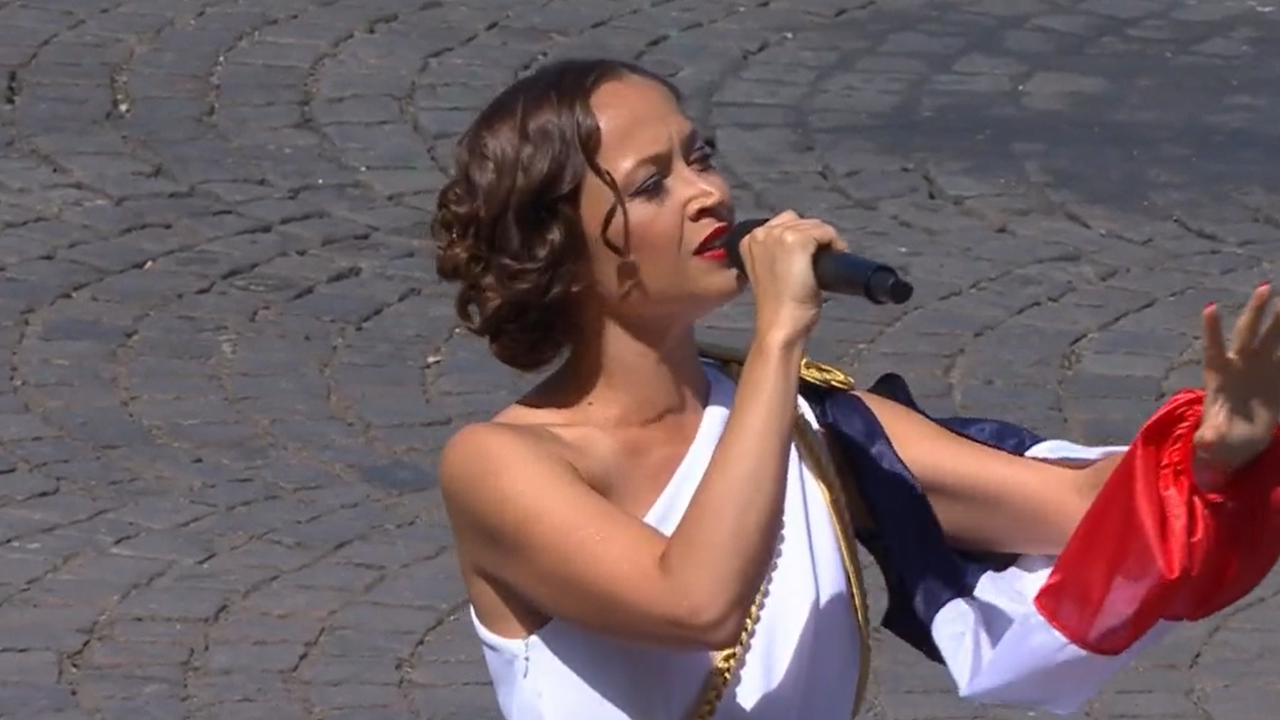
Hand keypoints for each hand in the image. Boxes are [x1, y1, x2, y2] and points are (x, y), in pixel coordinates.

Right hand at [737, 210, 847, 344]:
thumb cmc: (777, 306)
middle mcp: (759, 232)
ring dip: (824, 239)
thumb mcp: (771, 272)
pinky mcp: (796, 240)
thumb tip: (805, 245)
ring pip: (813, 225)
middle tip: (821, 259)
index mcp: (748, 240)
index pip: (783, 224)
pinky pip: (824, 231)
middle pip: (798, 221)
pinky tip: (835, 256)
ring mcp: (777, 234)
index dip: (801, 237)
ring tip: (829, 259)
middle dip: (813, 237)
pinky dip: (834, 242)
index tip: (810, 256)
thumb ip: (777, 254)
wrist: (779, 324)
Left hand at [1194, 282, 1279, 482]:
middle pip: (1246, 334)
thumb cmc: (1221, 440)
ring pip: (1272, 338)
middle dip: (1255, 312)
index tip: (1210, 308)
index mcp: (1219, 376)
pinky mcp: (1278, 377)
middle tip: (1265, 288)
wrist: (1241, 443)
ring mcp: (1261, 368)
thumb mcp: (1214, 442)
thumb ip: (1210, 439)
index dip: (1212, 330)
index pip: (1214, 349)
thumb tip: (1204, 445)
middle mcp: (1240, 365)